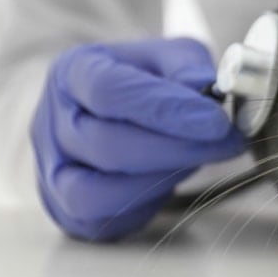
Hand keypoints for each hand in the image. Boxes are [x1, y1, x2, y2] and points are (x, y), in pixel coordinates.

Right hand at [32, 38, 245, 240]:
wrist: (108, 112)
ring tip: (197, 159)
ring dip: (158, 180)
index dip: (165, 108)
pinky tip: (170, 180)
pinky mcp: (66, 208)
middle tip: (226, 143)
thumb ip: (187, 67)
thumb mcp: (168, 57)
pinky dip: (143, 204)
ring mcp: (51, 169)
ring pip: (96, 191)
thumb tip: (207, 90)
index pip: (110, 91)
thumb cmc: (142, 82)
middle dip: (176, 148)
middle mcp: (51, 121)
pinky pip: (102, 219)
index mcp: (72, 72)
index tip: (215, 120)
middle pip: (106, 145)